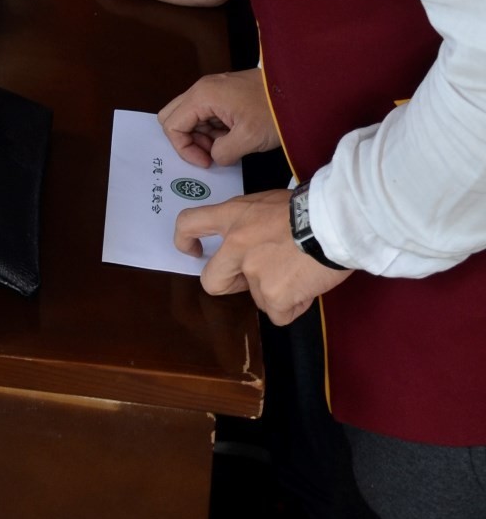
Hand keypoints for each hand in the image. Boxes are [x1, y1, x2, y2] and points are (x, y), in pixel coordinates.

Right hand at [158, 69, 279, 166]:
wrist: (299, 92)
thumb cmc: (275, 111)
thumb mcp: (247, 139)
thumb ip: (222, 152)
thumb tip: (214, 156)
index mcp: (202, 96)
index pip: (172, 125)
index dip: (184, 148)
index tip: (206, 161)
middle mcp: (202, 89)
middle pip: (174, 117)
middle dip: (187, 141)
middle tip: (210, 154)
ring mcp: (213, 90)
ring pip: (190, 117)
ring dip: (202, 137)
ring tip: (227, 147)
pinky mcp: (224, 95)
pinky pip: (206, 114)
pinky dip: (213, 130)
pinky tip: (233, 138)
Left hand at [175, 189, 353, 326]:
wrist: (335, 221)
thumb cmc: (308, 208)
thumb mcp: (267, 204)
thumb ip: (250, 224)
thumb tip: (252, 246)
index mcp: (233, 216)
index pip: (189, 223)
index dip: (184, 239)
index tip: (193, 250)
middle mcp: (236, 245)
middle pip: (212, 280)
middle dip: (230, 285)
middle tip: (254, 279)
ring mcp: (254, 273)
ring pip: (256, 298)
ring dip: (275, 292)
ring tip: (300, 271)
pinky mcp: (274, 296)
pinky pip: (279, 314)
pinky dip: (293, 306)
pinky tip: (308, 286)